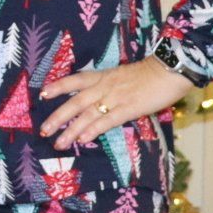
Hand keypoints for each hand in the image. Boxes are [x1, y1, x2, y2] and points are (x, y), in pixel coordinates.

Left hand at [38, 59, 195, 149]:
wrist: (170, 69)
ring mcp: (116, 97)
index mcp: (103, 76)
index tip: (43, 94)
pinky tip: (84, 139)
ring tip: (59, 143)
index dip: (58, 86)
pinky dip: (94, 129)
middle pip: (75, 101)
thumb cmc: (149, 74)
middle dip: (58, 116)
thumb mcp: (123, 75)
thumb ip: (109, 86)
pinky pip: (108, 120)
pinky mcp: (129, 108)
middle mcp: (105, 86)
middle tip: (44, 130)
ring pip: (87, 114)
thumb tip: (98, 99)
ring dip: (71, 130)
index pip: (75, 80)